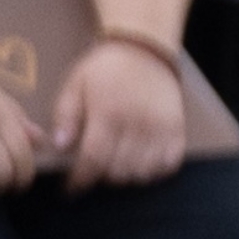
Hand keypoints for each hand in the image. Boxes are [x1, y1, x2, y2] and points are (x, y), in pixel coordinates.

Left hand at [46, 35, 195, 187]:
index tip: (71, 189)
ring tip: (114, 166)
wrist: (143, 49)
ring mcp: (161, 127)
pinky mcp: (177, 129)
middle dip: (101, 177)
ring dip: (125, 177)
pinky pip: (168, 165)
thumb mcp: (75, 85)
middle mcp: (137, 122)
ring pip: (143, 173)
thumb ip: (65, 116)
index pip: (94, 159)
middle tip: (93, 171)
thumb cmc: (104, 68)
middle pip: (118, 171)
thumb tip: (60, 147)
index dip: (80, 180)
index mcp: (109, 111)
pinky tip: (139, 163)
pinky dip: (153, 171)